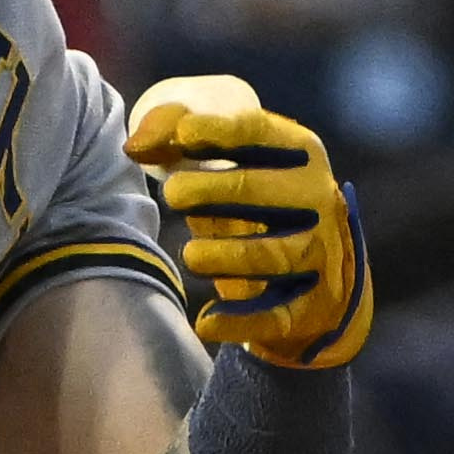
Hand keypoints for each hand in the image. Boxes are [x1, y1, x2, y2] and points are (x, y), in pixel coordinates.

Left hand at [129, 72, 373, 370]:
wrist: (316, 271)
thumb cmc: (251, 200)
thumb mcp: (222, 159)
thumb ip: (173, 133)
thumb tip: (135, 146)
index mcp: (299, 154)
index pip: (261, 132)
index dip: (221, 131)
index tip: (184, 136)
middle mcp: (317, 199)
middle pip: (263, 190)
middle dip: (215, 189)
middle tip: (173, 193)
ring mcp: (319, 252)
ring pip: (274, 255)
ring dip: (228, 255)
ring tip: (191, 255)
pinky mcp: (310, 304)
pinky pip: (276, 315)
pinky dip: (241, 322)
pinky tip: (206, 321)